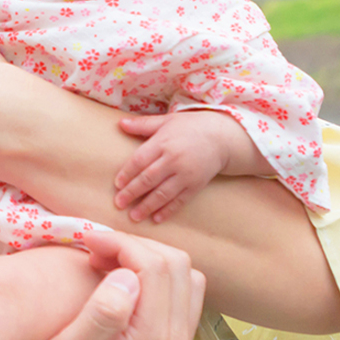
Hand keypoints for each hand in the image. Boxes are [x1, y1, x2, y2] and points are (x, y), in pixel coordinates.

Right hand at [11, 230, 203, 339]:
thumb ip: (100, 316)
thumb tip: (129, 277)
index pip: (156, 267)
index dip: (122, 244)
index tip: (86, 242)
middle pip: (178, 267)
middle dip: (136, 247)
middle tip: (94, 251)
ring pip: (186, 280)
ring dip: (149, 260)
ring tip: (108, 263)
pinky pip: (181, 298)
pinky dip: (156, 279)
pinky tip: (121, 284)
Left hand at [113, 111, 258, 222]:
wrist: (222, 138)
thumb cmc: (190, 127)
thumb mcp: (167, 120)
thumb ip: (143, 124)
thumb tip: (120, 123)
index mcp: (164, 142)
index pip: (140, 160)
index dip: (127, 173)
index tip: (117, 184)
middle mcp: (174, 160)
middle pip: (148, 179)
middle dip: (132, 193)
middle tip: (119, 203)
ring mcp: (186, 175)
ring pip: (163, 193)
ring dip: (147, 206)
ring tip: (133, 216)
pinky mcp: (196, 185)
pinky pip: (180, 200)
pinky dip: (168, 210)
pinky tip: (156, 219)